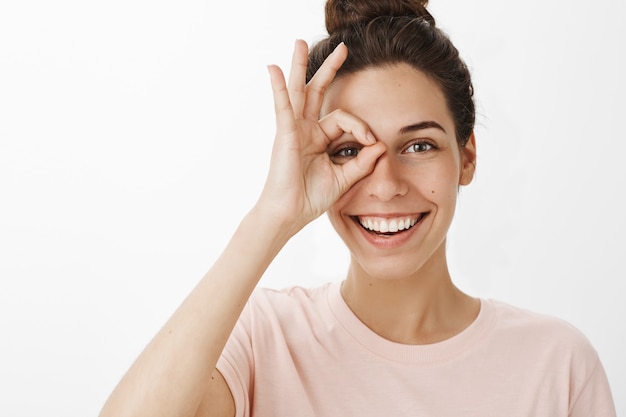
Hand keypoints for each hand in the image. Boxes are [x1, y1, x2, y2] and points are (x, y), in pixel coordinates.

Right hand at [258, 40, 384, 232]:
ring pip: (298, 91)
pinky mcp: (285, 134)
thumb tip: (381, 145)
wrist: (290, 214)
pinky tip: (273, 69)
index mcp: (319, 138)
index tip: (373, 143)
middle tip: (342, 48)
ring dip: (299, 66)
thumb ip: (362, 162)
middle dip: (329, 69)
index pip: (344, 119)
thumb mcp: (344, 178)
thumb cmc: (310, 198)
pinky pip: (283, 106)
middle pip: (317, 92)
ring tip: (298, 43)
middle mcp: (306, 129)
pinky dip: (278, 88)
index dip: (361, 127)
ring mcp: (294, 130)